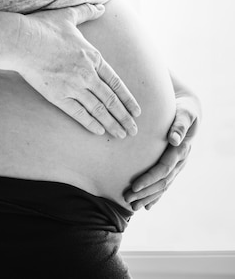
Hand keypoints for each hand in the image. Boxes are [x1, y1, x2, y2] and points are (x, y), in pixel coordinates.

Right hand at [13, 3, 140, 137]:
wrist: (22, 40)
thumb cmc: (43, 27)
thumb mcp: (69, 15)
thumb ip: (87, 12)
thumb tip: (101, 7)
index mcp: (93, 56)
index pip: (116, 82)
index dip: (128, 99)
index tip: (137, 111)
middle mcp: (87, 74)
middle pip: (110, 99)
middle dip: (124, 117)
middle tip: (134, 130)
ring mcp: (73, 86)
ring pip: (97, 109)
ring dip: (111, 124)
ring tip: (121, 135)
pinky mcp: (57, 96)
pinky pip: (78, 113)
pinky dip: (90, 123)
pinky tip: (99, 132)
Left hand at [124, 94, 200, 209]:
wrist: (189, 112)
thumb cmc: (184, 110)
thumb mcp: (184, 114)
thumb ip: (179, 125)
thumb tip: (174, 139)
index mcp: (181, 150)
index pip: (164, 169)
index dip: (149, 178)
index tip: (134, 186)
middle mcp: (181, 161)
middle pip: (162, 182)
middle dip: (145, 192)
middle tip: (128, 199)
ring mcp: (178, 166)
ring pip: (163, 186)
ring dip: (148, 197)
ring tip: (132, 206)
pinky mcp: (173, 166)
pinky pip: (165, 184)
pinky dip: (156, 196)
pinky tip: (146, 206)